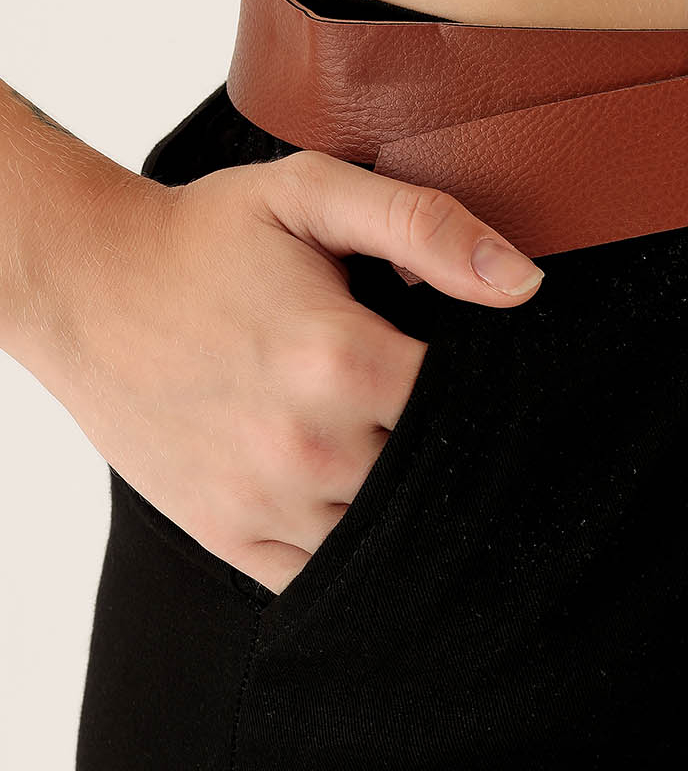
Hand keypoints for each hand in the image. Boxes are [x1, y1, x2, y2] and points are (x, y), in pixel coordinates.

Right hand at [52, 150, 543, 592]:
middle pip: (431, 479)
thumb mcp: (311, 194)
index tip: (481, 384)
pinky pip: (323, 575)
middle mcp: (308, 443)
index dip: (488, 401)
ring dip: (403, 508)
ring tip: (395, 460)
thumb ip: (425, 227)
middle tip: (444, 428)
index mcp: (340, 358)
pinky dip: (351, 553)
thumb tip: (523, 284)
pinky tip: (355, 509)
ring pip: (384, 537)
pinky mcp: (230, 533)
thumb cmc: (202, 239)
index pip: (465, 411)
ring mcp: (266, 499)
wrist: (81, 285)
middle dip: (448, 455)